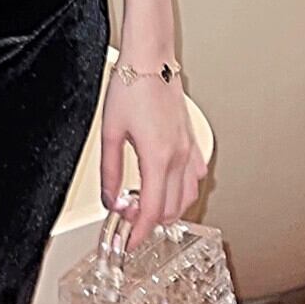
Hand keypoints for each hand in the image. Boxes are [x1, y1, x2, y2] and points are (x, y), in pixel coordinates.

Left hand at [101, 61, 207, 255]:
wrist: (151, 61)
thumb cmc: (131, 88)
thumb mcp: (110, 133)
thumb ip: (109, 172)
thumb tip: (109, 200)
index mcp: (158, 158)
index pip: (152, 210)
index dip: (139, 232)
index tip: (129, 243)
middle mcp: (179, 157)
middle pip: (171, 209)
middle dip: (150, 221)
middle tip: (127, 220)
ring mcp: (189, 149)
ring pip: (188, 196)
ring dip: (168, 208)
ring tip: (143, 204)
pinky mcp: (192, 141)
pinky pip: (195, 177)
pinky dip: (182, 190)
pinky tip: (166, 185)